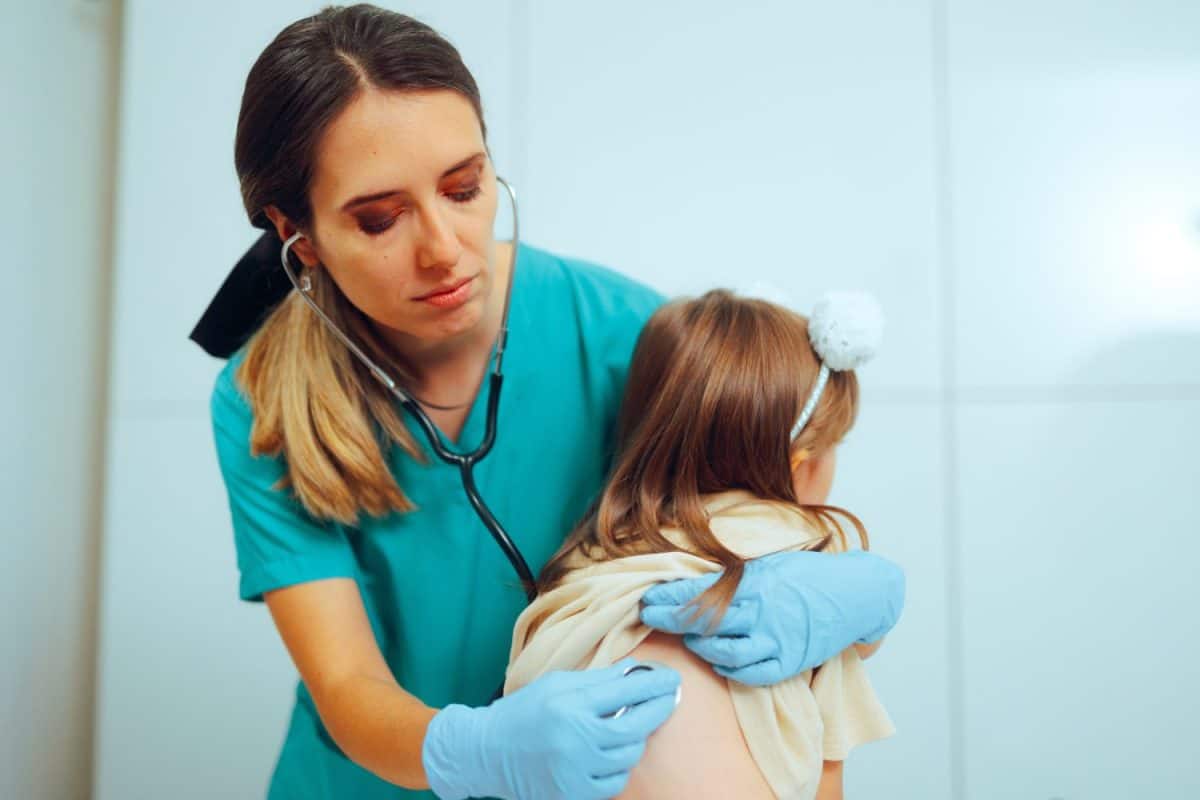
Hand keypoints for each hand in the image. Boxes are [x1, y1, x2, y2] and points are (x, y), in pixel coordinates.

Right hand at [421, 658, 681, 799]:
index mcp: (569, 705)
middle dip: (658, 709)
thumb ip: (597, 680)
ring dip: (636, 740)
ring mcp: (575, 771)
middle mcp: (575, 739)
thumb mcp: (556, 684)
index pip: (625, 690)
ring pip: (629, 756)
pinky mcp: (574, 794)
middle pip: (636, 726)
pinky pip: (614, 782)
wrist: (486, 752)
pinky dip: (618, 767)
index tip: (672, 679)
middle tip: (668, 698)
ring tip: (631, 726)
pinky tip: (610, 753)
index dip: (654, 683)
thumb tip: (635, 672)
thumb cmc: (523, 711)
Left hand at [639, 550, 904, 685]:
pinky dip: (729, 669)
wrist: (856, 593)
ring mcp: (776, 640)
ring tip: (688, 639)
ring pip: (723, 652)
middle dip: (671, 620)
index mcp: (755, 582)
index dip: (670, 597)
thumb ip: (734, 575)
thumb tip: (693, 578)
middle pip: (704, 622)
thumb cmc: (808, 574)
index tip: (649, 597)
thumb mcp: (769, 563)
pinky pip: (750, 674)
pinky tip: (718, 660)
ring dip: (698, 646)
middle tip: (649, 617)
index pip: (700, 591)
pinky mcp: (789, 662)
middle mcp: (762, 611)